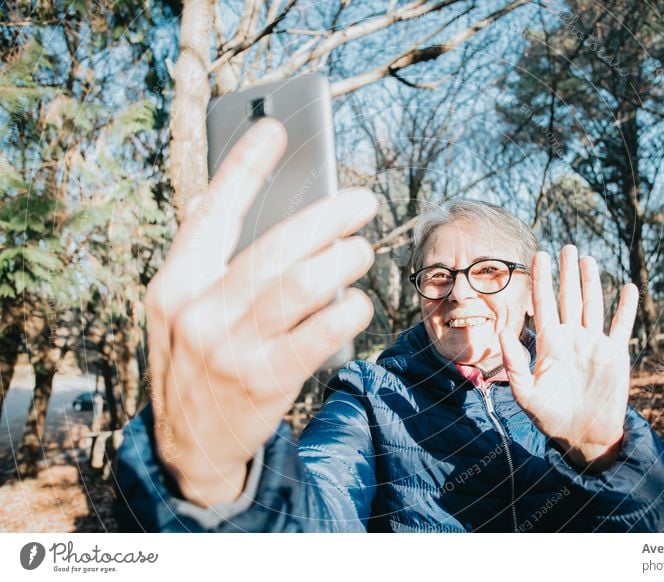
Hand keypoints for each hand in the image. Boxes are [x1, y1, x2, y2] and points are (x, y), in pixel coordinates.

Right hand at [146, 119, 376, 505]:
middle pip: (274, 247)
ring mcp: (230, 348)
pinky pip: (317, 336)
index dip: (243, 168)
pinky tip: (359, 302)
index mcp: (175, 285)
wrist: (189, 449)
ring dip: (342, 261)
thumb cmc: (194, 365)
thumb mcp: (178, 312)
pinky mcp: (263, 380)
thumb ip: (199, 259)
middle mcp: (199, 311)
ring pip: (300, 286)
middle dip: (325, 217)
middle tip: (362, 201)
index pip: (211, 213)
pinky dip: (345, 313)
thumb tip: (217, 195)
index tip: (275, 130)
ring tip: (363, 249)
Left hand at [499, 245, 638, 471]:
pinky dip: (625, 308)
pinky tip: (627, 288)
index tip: (538, 255)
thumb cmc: (549, 416)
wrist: (581, 435)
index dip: (541, 280)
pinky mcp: (615, 354)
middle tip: (566, 247)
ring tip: (588, 259)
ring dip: (592, 282)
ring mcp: (593, 344)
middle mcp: (571, 337)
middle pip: (568, 297)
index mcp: (549, 342)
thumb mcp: (525, 392)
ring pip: (593, 305)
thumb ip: (514, 363)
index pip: (542, 303)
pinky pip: (621, 326)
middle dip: (567, 273)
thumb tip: (502, 332)